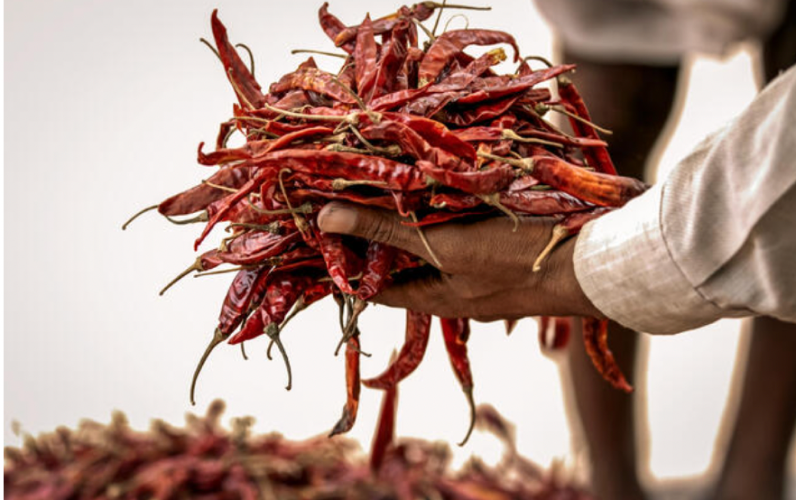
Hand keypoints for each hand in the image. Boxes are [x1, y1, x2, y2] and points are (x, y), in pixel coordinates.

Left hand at [317, 202, 603, 321]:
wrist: (594, 261)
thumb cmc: (518, 259)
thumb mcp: (444, 244)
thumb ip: (386, 230)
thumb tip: (324, 217)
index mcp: (432, 298)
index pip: (372, 285)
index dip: (344, 259)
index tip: (321, 226)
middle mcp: (451, 288)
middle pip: (401, 260)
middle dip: (377, 229)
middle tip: (349, 191)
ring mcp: (478, 269)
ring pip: (432, 241)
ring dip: (412, 214)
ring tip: (387, 178)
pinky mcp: (500, 247)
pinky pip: (461, 228)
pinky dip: (445, 207)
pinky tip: (440, 179)